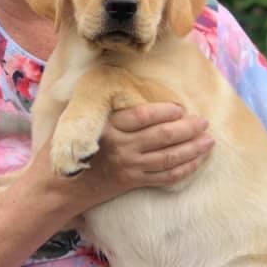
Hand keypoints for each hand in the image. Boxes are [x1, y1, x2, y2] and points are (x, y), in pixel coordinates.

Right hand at [62, 103, 213, 210]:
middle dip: (187, 129)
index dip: (164, 111)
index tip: (180, 107)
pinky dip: (184, 169)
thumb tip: (119, 79)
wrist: (57, 187)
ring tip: (209, 141)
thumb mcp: (76, 119)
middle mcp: (121, 148)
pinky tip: (197, 162)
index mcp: (108, 128)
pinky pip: (164, 177)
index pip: (142, 117)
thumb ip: (99, 105)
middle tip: (204, 121)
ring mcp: (128, 167)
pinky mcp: (132, 182)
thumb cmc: (66, 146)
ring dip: (192, 149)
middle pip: (161, 137)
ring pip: (168, 158)